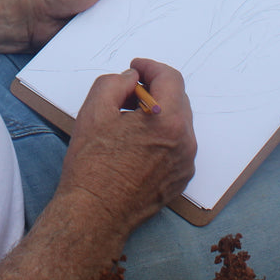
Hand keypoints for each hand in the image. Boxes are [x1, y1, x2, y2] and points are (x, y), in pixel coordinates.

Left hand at [11, 0, 154, 50]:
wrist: (22, 19)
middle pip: (137, 1)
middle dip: (154, 7)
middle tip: (183, 15)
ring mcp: (100, 18)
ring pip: (127, 24)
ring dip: (139, 28)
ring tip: (168, 36)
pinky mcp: (92, 39)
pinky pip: (113, 42)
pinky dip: (122, 44)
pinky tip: (139, 50)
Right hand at [54, 58, 196, 238]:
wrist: (95, 212)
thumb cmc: (93, 164)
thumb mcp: (95, 110)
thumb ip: (116, 82)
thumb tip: (132, 80)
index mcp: (168, 120)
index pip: (170, 78)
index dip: (151, 67)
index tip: (135, 68)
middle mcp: (185, 141)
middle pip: (177, 100)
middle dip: (155, 89)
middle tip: (129, 91)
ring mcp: (186, 163)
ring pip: (178, 124)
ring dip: (158, 114)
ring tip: (130, 119)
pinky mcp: (181, 179)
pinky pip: (177, 146)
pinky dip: (162, 136)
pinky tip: (137, 143)